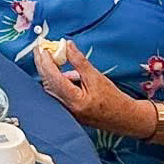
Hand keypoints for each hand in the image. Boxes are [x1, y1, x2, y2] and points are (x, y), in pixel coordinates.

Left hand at [34, 41, 153, 138]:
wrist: (123, 118)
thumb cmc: (113, 100)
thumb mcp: (96, 77)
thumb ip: (79, 62)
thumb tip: (67, 46)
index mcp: (75, 100)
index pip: (54, 78)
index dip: (46, 62)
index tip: (43, 48)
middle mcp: (66, 107)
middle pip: (47, 82)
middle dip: (42, 64)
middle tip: (40, 48)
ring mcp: (65, 110)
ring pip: (49, 87)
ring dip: (47, 71)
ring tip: (48, 55)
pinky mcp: (67, 110)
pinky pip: (55, 92)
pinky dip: (54, 79)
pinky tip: (58, 69)